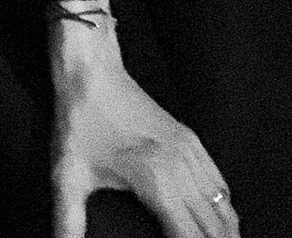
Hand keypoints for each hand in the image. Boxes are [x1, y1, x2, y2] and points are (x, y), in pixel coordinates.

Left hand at [48, 30, 238, 237]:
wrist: (91, 71)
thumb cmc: (79, 119)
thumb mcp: (67, 174)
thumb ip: (67, 219)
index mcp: (156, 179)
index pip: (191, 236)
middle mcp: (181, 165)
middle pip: (217, 226)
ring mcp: (190, 149)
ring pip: (225, 205)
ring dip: (224, 231)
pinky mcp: (190, 138)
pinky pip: (220, 182)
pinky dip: (223, 207)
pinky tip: (214, 220)